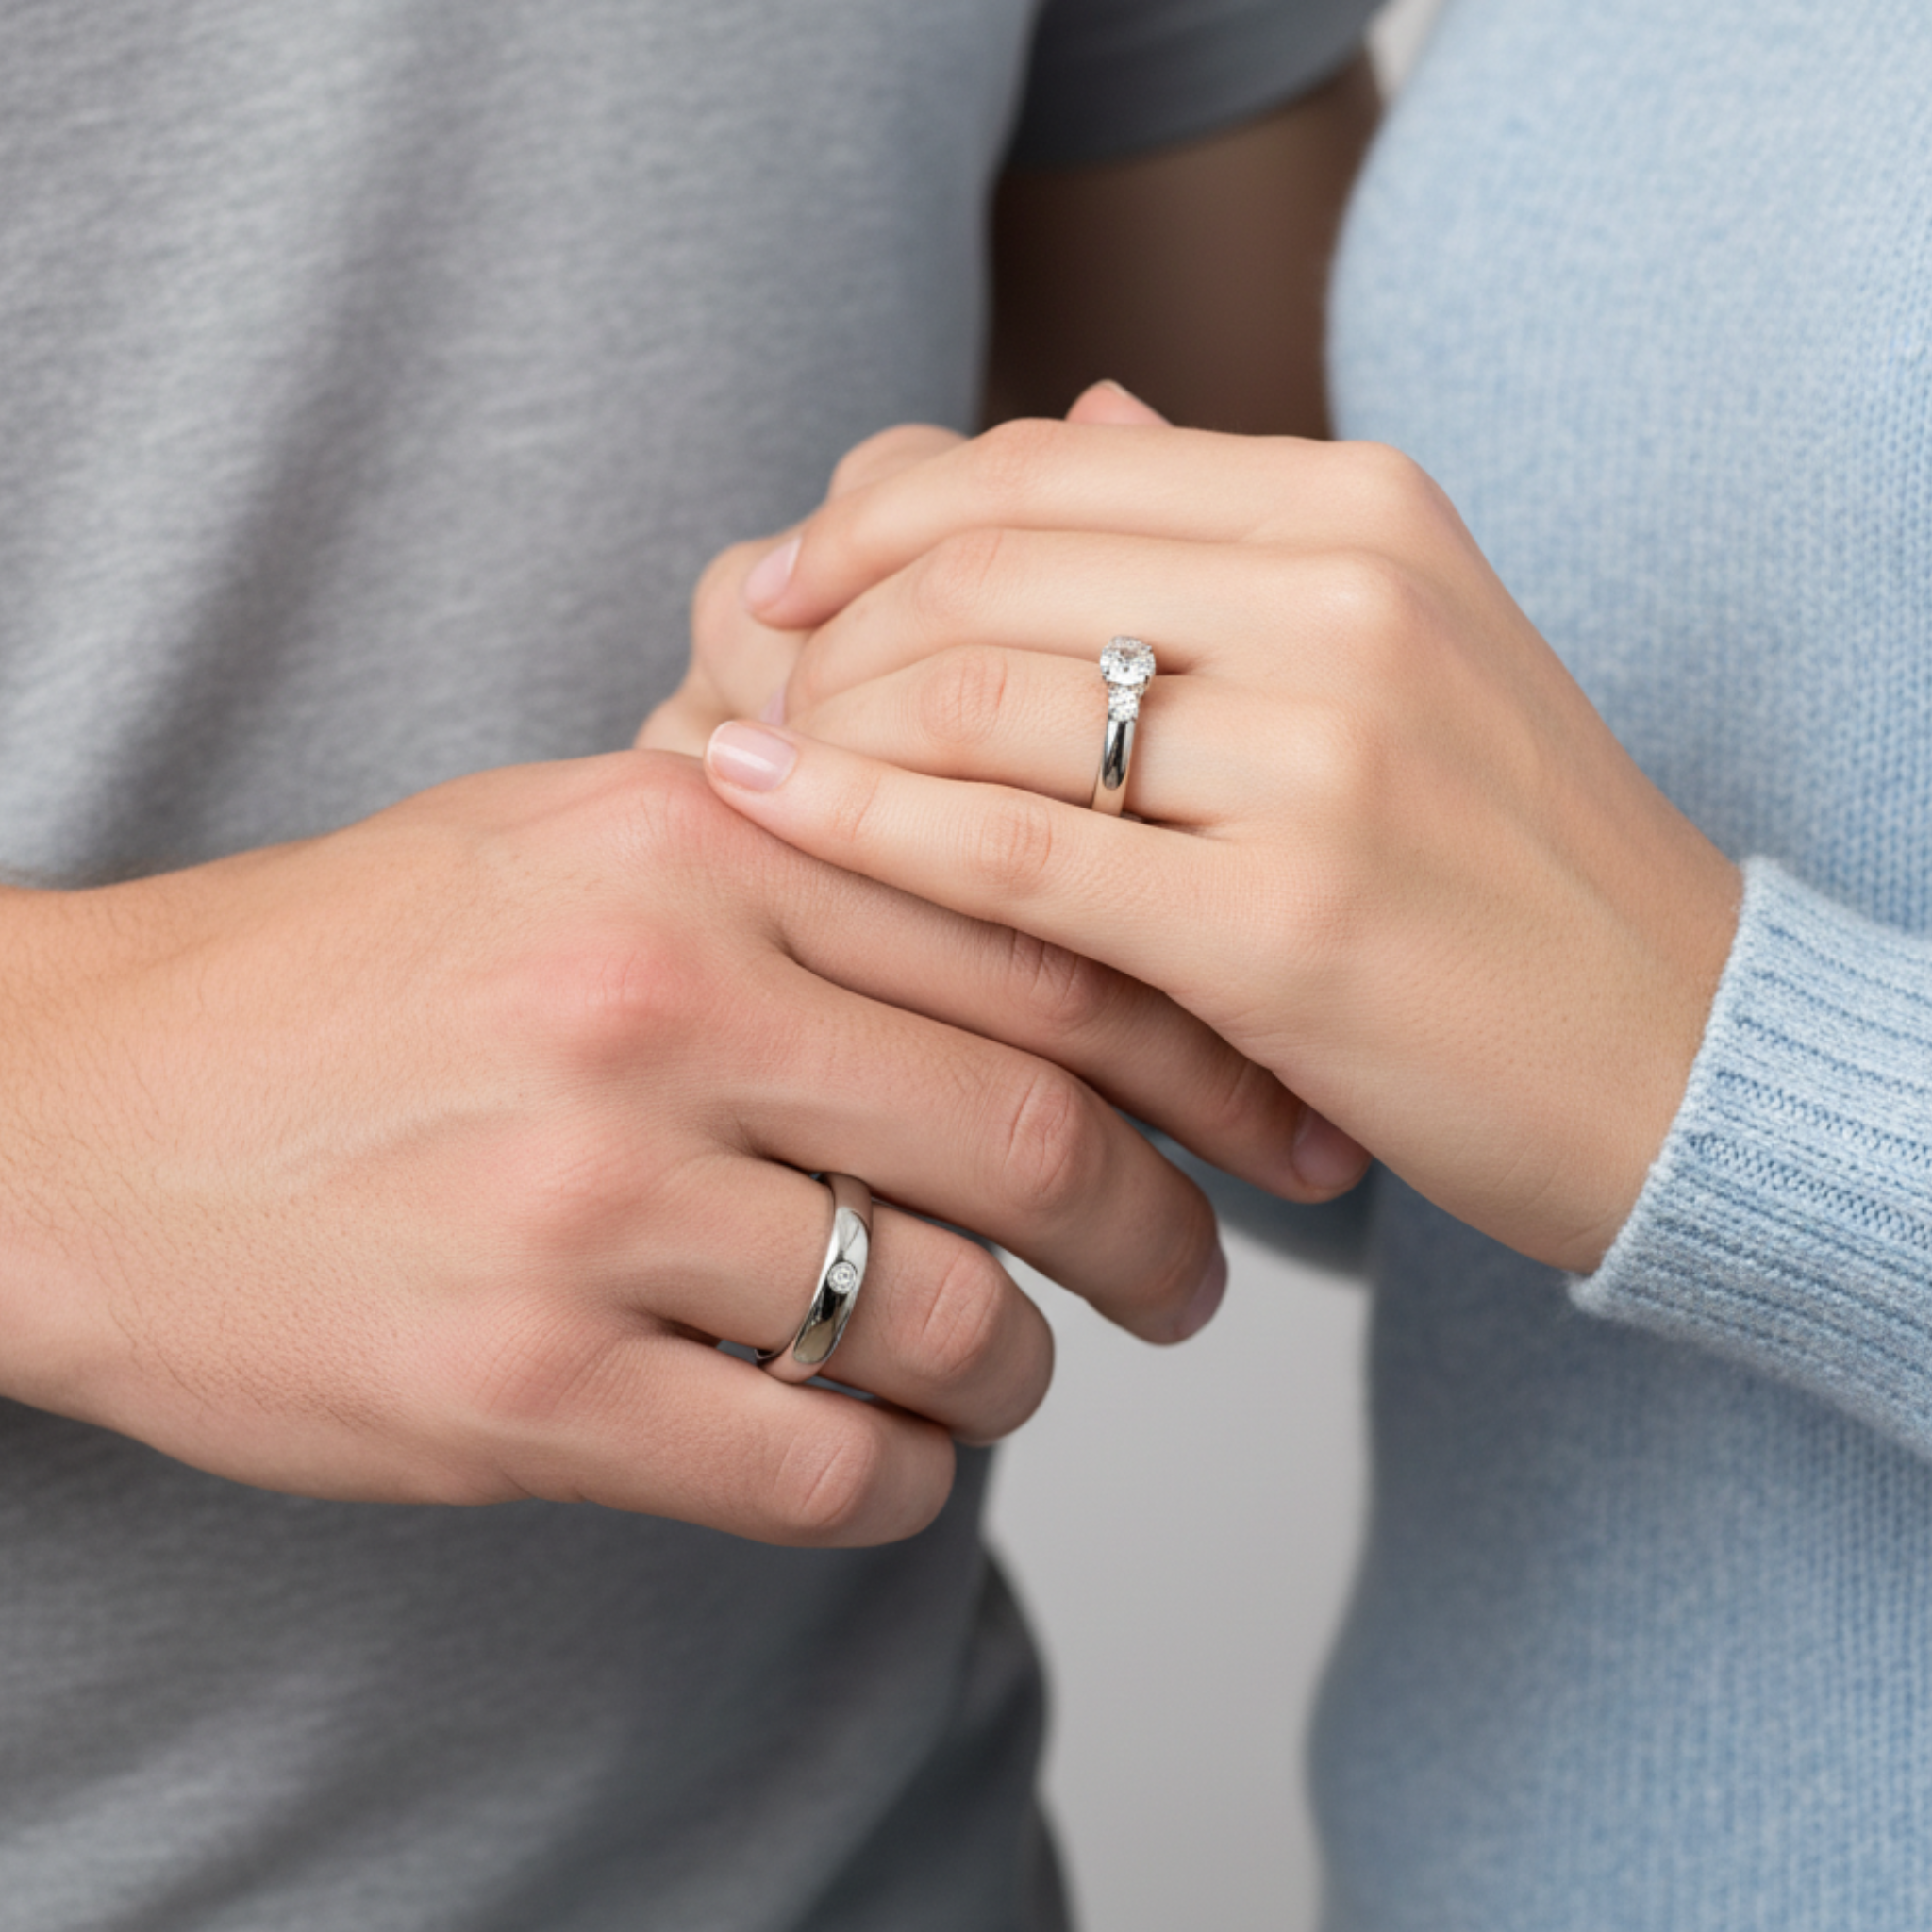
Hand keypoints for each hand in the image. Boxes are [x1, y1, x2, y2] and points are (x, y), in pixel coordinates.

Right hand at [0, 751, 1291, 1545]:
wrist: (80, 1107)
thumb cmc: (353, 972)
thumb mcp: (578, 839)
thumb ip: (803, 860)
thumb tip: (1034, 928)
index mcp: (698, 841)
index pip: (1043, 940)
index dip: (1204, 1046)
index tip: (1281, 1117)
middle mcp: (656, 999)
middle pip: (1037, 1132)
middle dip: (1163, 1231)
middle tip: (1198, 1279)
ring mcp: (587, 1195)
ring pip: (950, 1315)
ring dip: (1029, 1371)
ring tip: (1017, 1372)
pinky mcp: (522, 1382)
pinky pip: (819, 1463)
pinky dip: (904, 1482)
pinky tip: (892, 1461)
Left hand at [701, 407, 1741, 1269]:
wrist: (1672, 1049)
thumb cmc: (1503, 862)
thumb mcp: (1396, 645)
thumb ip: (1226, 529)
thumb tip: (1070, 417)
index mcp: (1362, 509)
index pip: (1038, 465)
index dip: (871, 517)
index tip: (781, 584)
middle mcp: (1346, 600)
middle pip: (985, 567)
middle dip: (829, 631)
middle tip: (754, 693)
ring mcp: (1324, 761)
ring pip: (979, 700)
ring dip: (829, 727)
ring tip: (756, 767)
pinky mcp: (1286, 927)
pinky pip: (1008, 854)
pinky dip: (859, 826)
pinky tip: (764, 812)